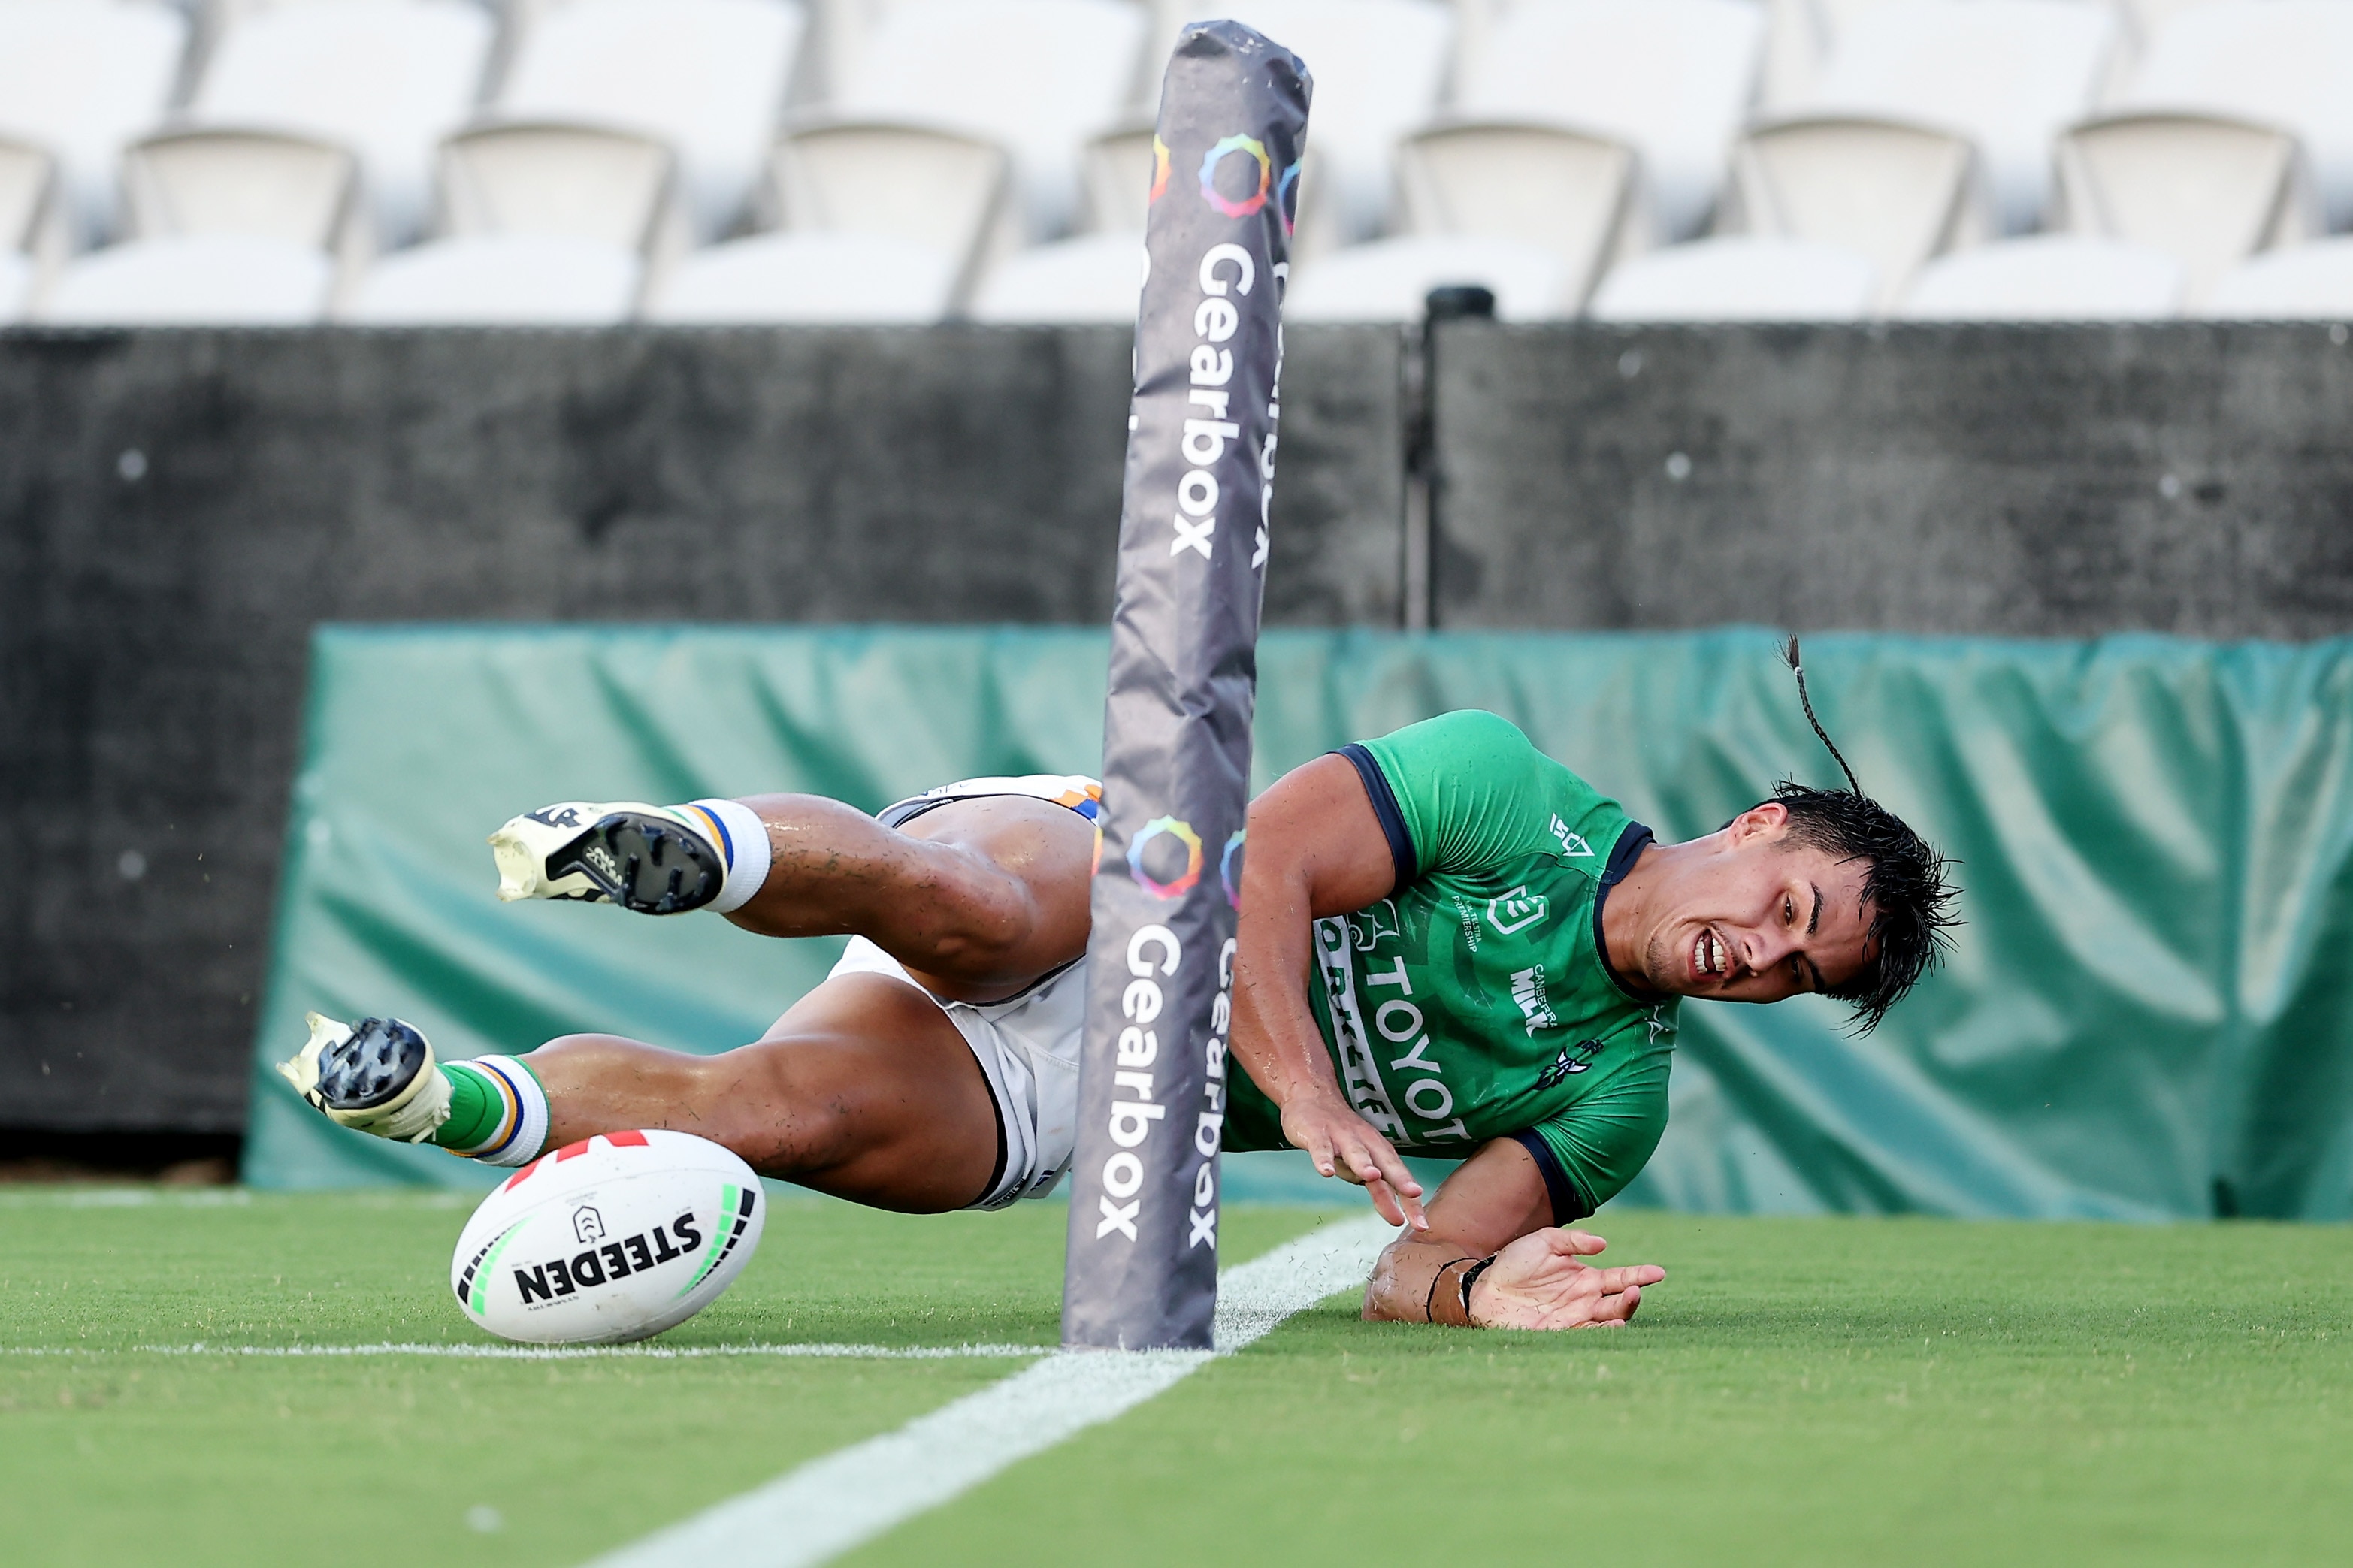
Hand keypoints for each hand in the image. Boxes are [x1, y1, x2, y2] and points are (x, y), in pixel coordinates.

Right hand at [1280, 1093, 1428, 1230]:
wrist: (1312, 1096)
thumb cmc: (1341, 1135)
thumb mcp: (1362, 1161)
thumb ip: (1376, 1184)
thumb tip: (1392, 1208)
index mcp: (1378, 1152)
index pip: (1399, 1180)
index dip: (1411, 1201)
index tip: (1422, 1224)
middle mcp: (1365, 1144)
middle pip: (1385, 1164)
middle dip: (1400, 1179)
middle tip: (1415, 1194)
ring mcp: (1340, 1138)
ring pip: (1355, 1152)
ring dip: (1364, 1163)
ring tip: (1372, 1176)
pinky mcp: (1316, 1134)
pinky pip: (1321, 1148)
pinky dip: (1324, 1159)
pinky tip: (1326, 1172)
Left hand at [1468, 1228, 1663, 1329]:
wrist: (1483, 1289)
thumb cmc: (1512, 1263)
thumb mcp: (1544, 1242)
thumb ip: (1573, 1241)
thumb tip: (1604, 1245)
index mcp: (1584, 1278)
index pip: (1620, 1277)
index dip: (1640, 1275)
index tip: (1659, 1272)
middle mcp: (1584, 1299)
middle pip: (1618, 1301)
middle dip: (1632, 1296)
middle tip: (1635, 1289)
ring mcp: (1573, 1318)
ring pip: (1608, 1320)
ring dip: (1621, 1313)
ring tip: (1628, 1302)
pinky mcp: (1559, 1333)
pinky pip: (1587, 1335)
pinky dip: (1603, 1332)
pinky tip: (1612, 1325)